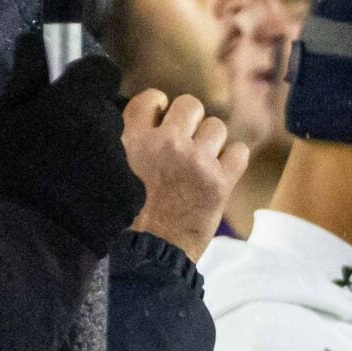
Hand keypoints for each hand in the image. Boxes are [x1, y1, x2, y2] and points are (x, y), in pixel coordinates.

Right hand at [0, 39, 142, 251]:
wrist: (26, 244)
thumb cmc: (5, 175)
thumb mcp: (3, 120)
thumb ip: (27, 78)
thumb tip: (38, 41)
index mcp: (78, 101)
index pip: (102, 72)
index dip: (86, 82)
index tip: (70, 97)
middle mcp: (111, 127)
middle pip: (109, 113)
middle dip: (91, 123)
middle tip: (63, 148)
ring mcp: (127, 163)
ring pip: (118, 149)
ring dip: (100, 158)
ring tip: (70, 184)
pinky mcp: (133, 196)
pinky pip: (124, 182)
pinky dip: (109, 190)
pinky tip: (84, 206)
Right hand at [124, 89, 247, 263]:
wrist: (150, 252)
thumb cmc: (127, 215)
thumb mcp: (112, 168)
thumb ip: (128, 140)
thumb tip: (149, 118)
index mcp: (133, 138)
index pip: (152, 98)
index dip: (160, 107)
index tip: (161, 122)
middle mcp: (167, 144)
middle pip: (191, 105)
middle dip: (190, 122)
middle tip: (184, 144)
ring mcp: (196, 161)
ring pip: (217, 127)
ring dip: (211, 142)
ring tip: (200, 163)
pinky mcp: (220, 182)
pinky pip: (240, 151)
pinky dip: (233, 160)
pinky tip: (219, 172)